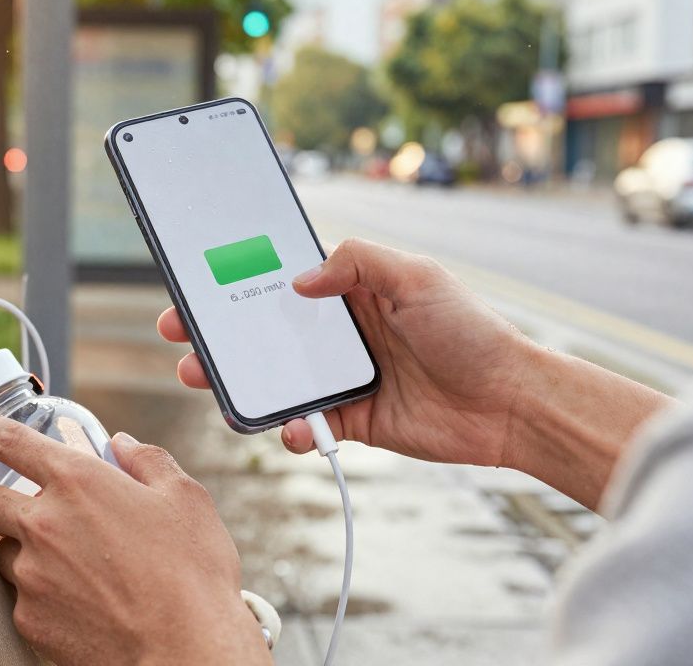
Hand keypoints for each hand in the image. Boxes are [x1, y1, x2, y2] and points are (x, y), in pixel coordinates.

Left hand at [0, 415, 270, 665]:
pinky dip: (38, 593)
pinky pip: (20, 596)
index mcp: (77, 482)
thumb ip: (148, 461)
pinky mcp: (30, 619)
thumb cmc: (191, 575)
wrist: (184, 651)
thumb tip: (124, 445)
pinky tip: (75, 598)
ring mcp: (31, 575)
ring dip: (21, 548)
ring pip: (1, 551)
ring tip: (65, 560)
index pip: (11, 442)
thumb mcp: (185, 499)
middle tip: (25, 506)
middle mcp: (43, 524)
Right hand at [159, 238, 673, 507]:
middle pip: (264, 331)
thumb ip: (357, 262)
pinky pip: (307, 425)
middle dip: (218, 334)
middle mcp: (341, 333)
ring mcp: (344, 378)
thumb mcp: (416, 276)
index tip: (197, 284)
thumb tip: (297, 279)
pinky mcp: (353, 421)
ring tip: (207, 382)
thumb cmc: (471, 330)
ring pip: (275, 379)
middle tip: (181, 337)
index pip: (280, 279)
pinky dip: (292, 429)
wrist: (511, 401)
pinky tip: (293, 428)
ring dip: (238, 382)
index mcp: (352, 290)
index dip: (236, 280)